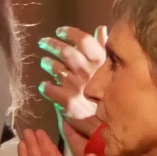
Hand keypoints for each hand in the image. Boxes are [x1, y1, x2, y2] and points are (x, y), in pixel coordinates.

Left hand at [36, 24, 105, 138]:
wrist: (109, 127)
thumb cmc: (112, 97)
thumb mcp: (112, 70)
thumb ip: (104, 48)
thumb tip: (101, 28)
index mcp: (101, 62)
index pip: (84, 40)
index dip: (70, 33)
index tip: (60, 31)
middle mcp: (88, 71)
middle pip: (66, 51)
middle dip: (52, 44)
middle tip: (44, 43)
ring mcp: (77, 86)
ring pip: (56, 68)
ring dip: (48, 64)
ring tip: (44, 62)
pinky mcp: (68, 101)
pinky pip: (50, 89)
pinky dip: (45, 87)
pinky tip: (44, 86)